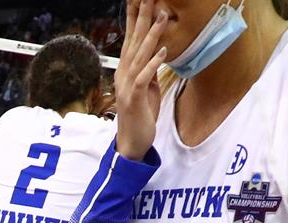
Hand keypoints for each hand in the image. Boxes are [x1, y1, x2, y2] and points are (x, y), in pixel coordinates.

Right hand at [112, 0, 173, 160]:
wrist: (131, 144)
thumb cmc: (140, 117)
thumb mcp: (147, 91)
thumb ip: (149, 73)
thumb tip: (157, 57)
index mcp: (127, 71)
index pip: (131, 40)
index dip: (134, 19)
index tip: (138, 0)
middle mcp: (124, 75)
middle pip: (134, 42)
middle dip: (141, 18)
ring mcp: (127, 87)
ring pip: (140, 56)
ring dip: (151, 35)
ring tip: (161, 15)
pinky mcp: (134, 99)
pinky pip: (144, 78)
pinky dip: (153, 64)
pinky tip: (163, 50)